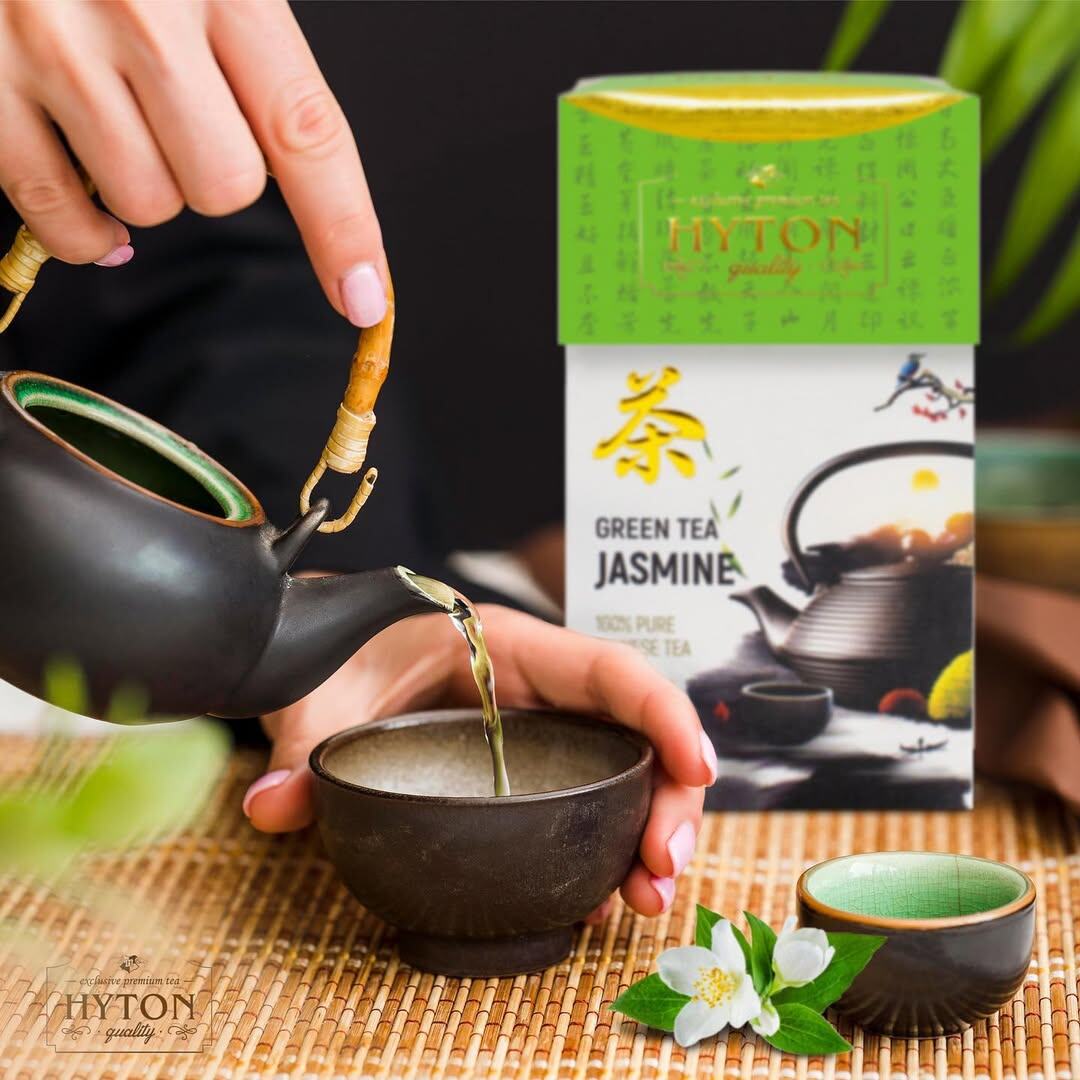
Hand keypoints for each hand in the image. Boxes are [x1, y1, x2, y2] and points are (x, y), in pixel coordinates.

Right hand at [0, 0, 386, 324]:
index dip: (344, 227)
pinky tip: (77, 172)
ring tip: (107, 111)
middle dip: (211, 176)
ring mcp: (54, 47)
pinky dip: (80, 226)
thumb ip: (249, 49)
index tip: (364, 297)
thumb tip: (288, 170)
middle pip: (224, 186)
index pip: (306, 130)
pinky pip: (60, 215)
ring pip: (147, 205)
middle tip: (172, 114)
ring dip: (140, 183)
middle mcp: (143, 11)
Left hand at [246, 605, 717, 916]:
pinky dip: (605, 847)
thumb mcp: (322, 691)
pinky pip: (585, 801)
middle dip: (665, 801)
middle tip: (659, 873)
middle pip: (633, 735)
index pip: (608, 670)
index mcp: (506, 647)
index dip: (663, 714)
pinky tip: (600, 896)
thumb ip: (301, 743)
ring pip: (619, 776)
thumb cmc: (340, 647)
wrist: (326, 646)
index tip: (696, 771)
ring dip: (644, 836)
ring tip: (640, 901)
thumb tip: (272, 807)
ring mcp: (535, 734)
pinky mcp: (523, 770)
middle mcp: (537, 691)